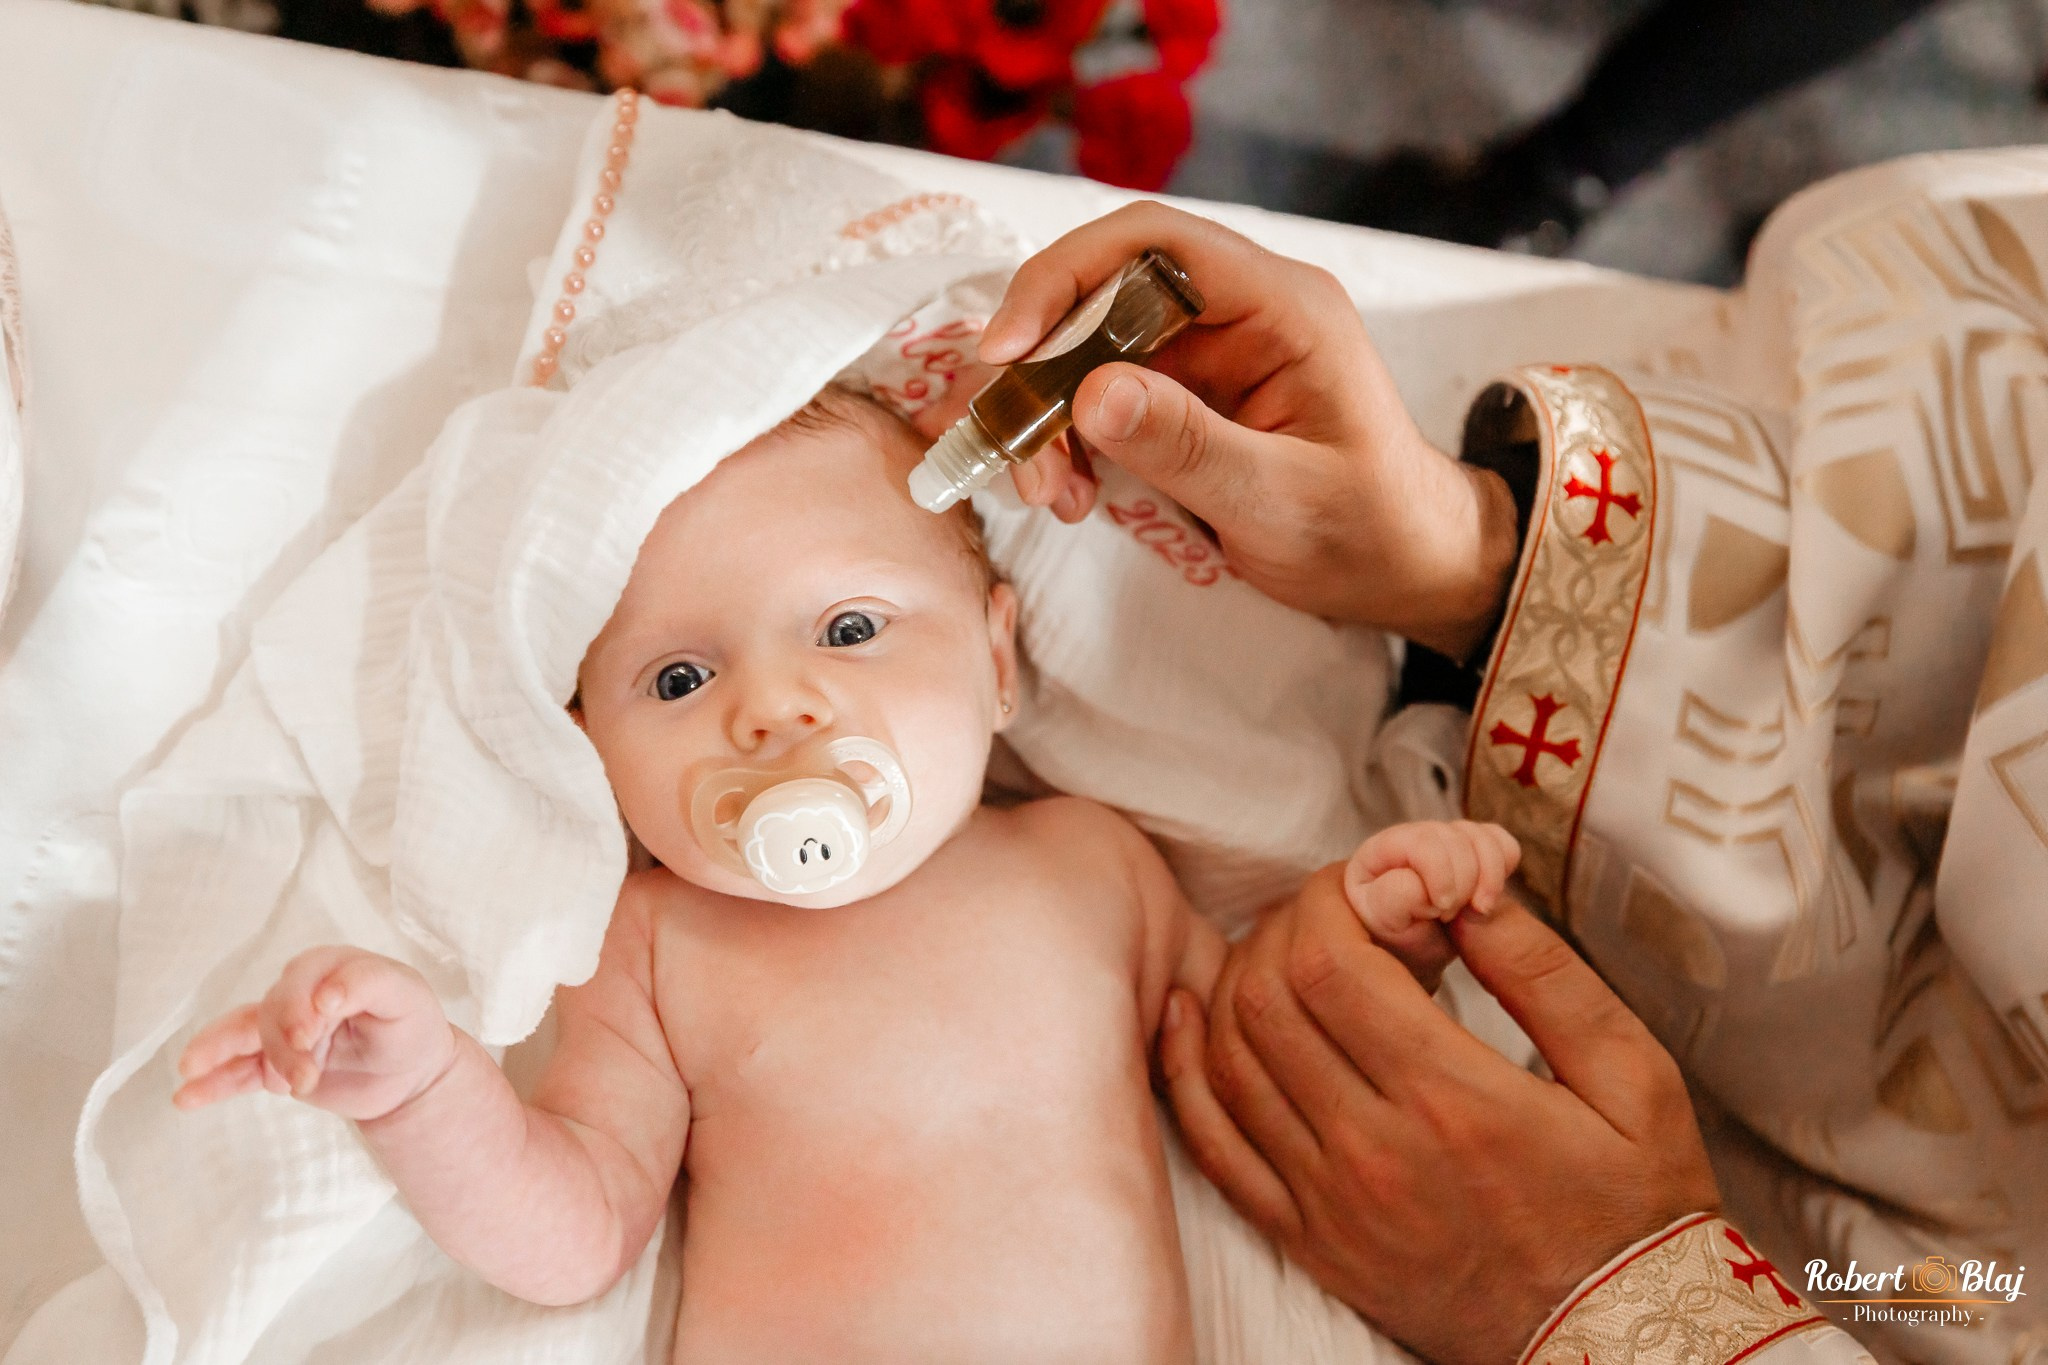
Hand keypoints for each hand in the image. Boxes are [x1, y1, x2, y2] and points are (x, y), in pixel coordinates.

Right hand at [174, 947, 457, 1122]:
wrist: (410, 1075)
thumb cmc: (411, 1025)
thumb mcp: (406, 997)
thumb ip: (369, 984)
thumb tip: (325, 995)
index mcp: (331, 967)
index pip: (301, 977)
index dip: (299, 1004)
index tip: (312, 1031)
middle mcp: (300, 993)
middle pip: (272, 1012)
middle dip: (282, 1046)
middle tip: (305, 1078)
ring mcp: (281, 1030)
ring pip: (246, 1038)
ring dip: (230, 1059)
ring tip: (200, 1073)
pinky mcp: (272, 1065)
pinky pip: (234, 1071)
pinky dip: (210, 1083)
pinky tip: (185, 1097)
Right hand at [981, 201, 1519, 659]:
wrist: (1408, 568)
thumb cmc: (1368, 531)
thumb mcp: (1278, 498)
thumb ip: (1187, 445)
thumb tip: (1089, 394)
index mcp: (1281, 305)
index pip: (1152, 243)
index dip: (1065, 281)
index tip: (1007, 350)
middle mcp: (1240, 310)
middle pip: (1104, 294)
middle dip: (1043, 369)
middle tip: (1016, 452)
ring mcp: (1212, 350)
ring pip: (1091, 350)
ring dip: (1049, 416)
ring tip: (1050, 495)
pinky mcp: (1189, 394)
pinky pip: (1103, 395)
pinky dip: (1070, 441)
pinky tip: (1072, 495)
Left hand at [1158, 869, 1718, 1364]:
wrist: (1618, 1342)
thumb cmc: (1635, 1206)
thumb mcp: (1632, 1075)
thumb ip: (1543, 971)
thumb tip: (1465, 886)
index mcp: (1455, 1100)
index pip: (1329, 964)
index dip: (1326, 898)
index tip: (1361, 879)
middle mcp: (1375, 1151)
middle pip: (1267, 998)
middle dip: (1284, 926)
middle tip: (1329, 909)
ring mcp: (1330, 1203)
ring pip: (1228, 1058)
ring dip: (1238, 979)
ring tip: (1287, 950)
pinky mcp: (1308, 1241)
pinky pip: (1215, 1146)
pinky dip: (1186, 1068)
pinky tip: (1189, 1014)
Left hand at [1344, 821, 1519, 988]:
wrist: (1411, 949)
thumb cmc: (1392, 935)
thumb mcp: (1383, 923)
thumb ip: (1394, 899)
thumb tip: (1421, 884)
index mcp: (1383, 848)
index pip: (1424, 843)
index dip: (1442, 876)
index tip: (1442, 911)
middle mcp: (1416, 835)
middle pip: (1457, 838)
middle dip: (1464, 884)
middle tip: (1449, 917)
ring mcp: (1447, 838)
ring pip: (1483, 838)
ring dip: (1489, 879)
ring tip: (1476, 911)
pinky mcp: (1475, 849)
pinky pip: (1503, 844)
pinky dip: (1504, 868)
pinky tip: (1487, 897)